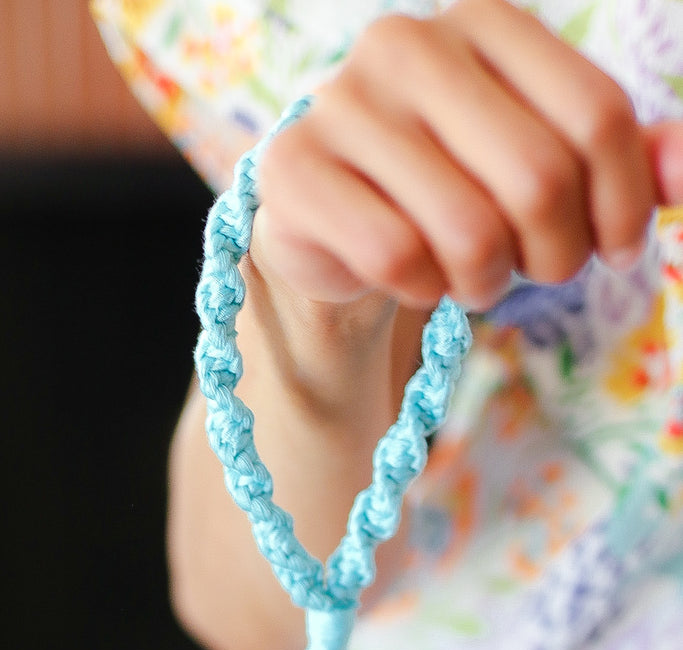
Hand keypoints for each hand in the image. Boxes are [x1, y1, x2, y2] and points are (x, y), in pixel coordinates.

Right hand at [255, 0, 681, 311]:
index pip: (599, 118)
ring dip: (487, 283)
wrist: (338, 217)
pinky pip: (397, 258)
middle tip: (537, 271)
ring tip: (473, 277)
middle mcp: (409, 43)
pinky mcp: (294, 170)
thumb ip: (620, 157)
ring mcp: (342, 104)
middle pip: (540, 180)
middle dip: (556, 257)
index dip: (624, 208)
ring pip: (469, 233)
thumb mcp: (543, 159)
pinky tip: (415, 278)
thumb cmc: (453, 184)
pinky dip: (421, 291)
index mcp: (486, 20)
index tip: (612, 250)